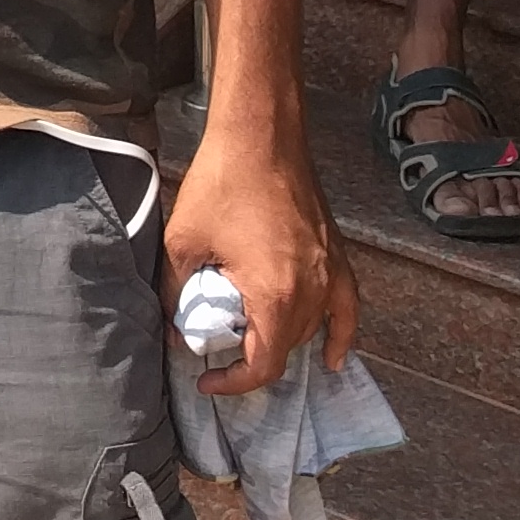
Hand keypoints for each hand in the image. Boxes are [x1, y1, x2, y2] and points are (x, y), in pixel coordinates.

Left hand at [160, 108, 353, 397]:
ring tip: (249, 342)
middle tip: (215, 349)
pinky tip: (331, 355)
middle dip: (250, 358)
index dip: (233, 383)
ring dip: (282, 343)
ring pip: (310, 330)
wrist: (261, 135)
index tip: (206, 379)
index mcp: (276, 295)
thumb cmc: (221, 183)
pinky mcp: (337, 255)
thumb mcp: (182, 241)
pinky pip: (346, 309)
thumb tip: (172, 327)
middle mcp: (312, 291)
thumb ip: (176, 293)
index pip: (264, 365)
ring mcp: (330, 273)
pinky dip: (340, 336)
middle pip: (286, 349)